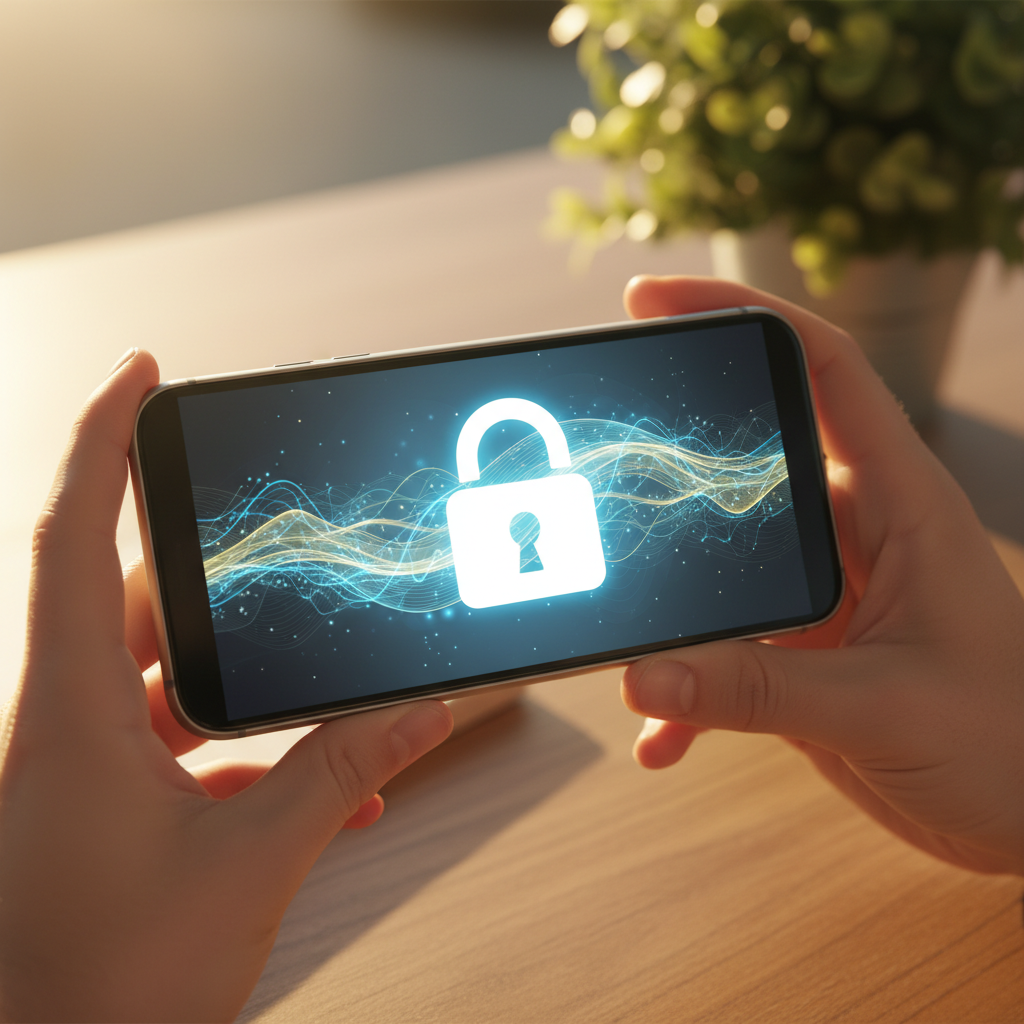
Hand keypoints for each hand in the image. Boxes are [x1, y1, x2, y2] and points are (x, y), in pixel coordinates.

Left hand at [0, 349, 452, 1021]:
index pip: (76, 532)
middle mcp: (66, 723)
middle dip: (212, 568)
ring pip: (162, 674)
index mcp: (72, 710)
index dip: (104, 439)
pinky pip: (176, 744)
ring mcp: (84, 767)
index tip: (142, 373)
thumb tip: (422, 709)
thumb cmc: (103, 989)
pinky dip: (242, 747)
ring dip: (238, 673)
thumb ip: (342, 774)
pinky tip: (316, 784)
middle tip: (279, 548)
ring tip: (312, 677)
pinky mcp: (109, 807)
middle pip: (135, 595)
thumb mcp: (249, 860)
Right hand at [620, 276, 1023, 876]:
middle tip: (601, 456)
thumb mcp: (882, 708)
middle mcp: (856, 533)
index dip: (745, 315)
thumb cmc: (1010, 747)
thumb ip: (757, 690)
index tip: (653, 300)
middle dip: (674, 456)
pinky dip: (691, 686)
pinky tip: (663, 734)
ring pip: (725, 563)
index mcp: (899, 504)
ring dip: (674, 601)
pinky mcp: (805, 649)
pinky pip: (727, 646)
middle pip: (750, 457)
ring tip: (620, 626)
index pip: (825, 368)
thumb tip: (644, 675)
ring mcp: (825, 592)